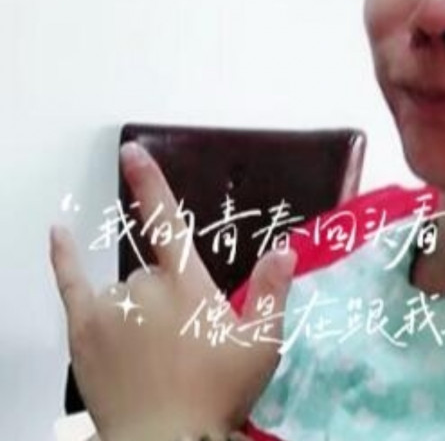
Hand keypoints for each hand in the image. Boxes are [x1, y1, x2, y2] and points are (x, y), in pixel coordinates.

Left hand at [50, 141, 296, 440]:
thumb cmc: (216, 393)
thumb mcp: (260, 346)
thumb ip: (272, 292)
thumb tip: (286, 247)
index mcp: (188, 284)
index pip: (167, 222)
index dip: (149, 183)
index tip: (131, 150)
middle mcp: (145, 285)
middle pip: (153, 271)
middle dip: (169, 297)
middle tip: (183, 345)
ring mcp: (109, 305)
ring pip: (125, 286)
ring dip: (139, 306)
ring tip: (153, 353)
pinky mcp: (83, 328)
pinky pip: (71, 282)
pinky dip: (65, 257)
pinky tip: (59, 233)